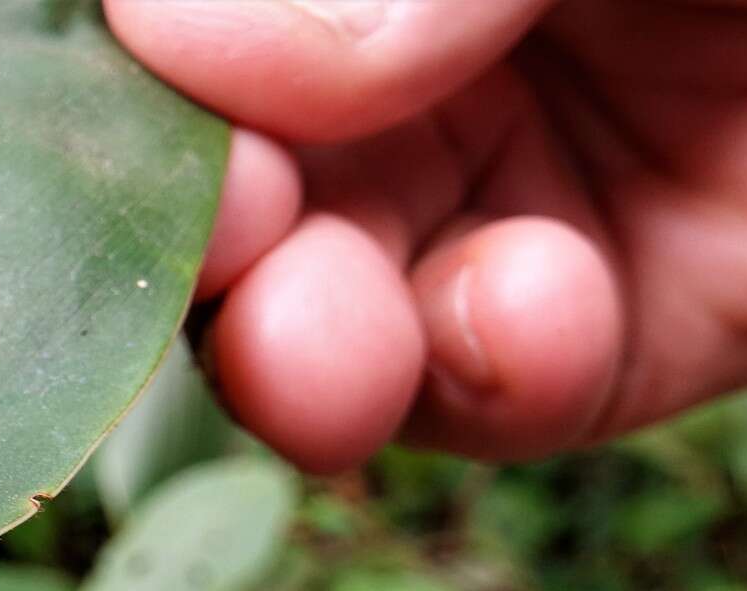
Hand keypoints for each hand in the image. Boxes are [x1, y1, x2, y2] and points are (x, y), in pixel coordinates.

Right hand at [104, 0, 746, 471]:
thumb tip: (167, 32)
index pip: (208, 45)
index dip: (149, 108)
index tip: (127, 137)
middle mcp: (431, 75)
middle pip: (242, 199)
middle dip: (208, 251)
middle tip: (217, 248)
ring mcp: (520, 204)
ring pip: (331, 322)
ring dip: (305, 354)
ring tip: (318, 357)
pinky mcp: (619, 336)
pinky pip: (496, 398)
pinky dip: (485, 381)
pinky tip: (528, 311)